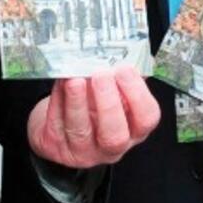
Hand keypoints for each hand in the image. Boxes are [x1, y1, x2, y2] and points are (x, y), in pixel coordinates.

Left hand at [28, 66, 160, 168]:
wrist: (62, 123)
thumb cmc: (94, 103)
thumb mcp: (115, 92)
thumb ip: (122, 77)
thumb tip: (126, 51)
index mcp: (133, 129)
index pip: (146, 119)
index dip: (138, 95)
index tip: (125, 69)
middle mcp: (112, 146)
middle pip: (115, 136)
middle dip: (108, 104)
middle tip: (101, 76)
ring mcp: (83, 151)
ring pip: (80, 131)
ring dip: (77, 102)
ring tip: (75, 79)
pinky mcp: (57, 147)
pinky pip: (56, 124)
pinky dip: (58, 100)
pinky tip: (61, 82)